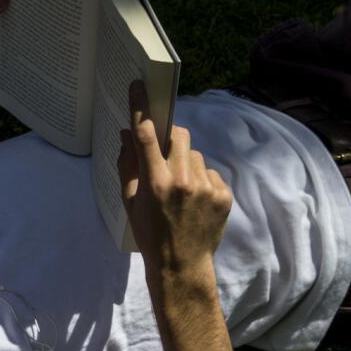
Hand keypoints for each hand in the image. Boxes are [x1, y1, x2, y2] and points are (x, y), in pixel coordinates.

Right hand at [118, 81, 231, 278]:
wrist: (181, 265)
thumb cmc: (149, 233)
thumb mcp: (130, 202)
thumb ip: (128, 166)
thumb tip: (126, 134)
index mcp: (155, 182)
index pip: (146, 135)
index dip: (141, 108)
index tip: (139, 86)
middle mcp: (183, 180)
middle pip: (178, 135)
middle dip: (170, 137)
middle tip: (163, 155)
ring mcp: (206, 187)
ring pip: (195, 154)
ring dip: (185, 162)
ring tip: (179, 190)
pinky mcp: (223, 194)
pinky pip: (210, 172)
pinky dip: (201, 179)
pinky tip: (194, 201)